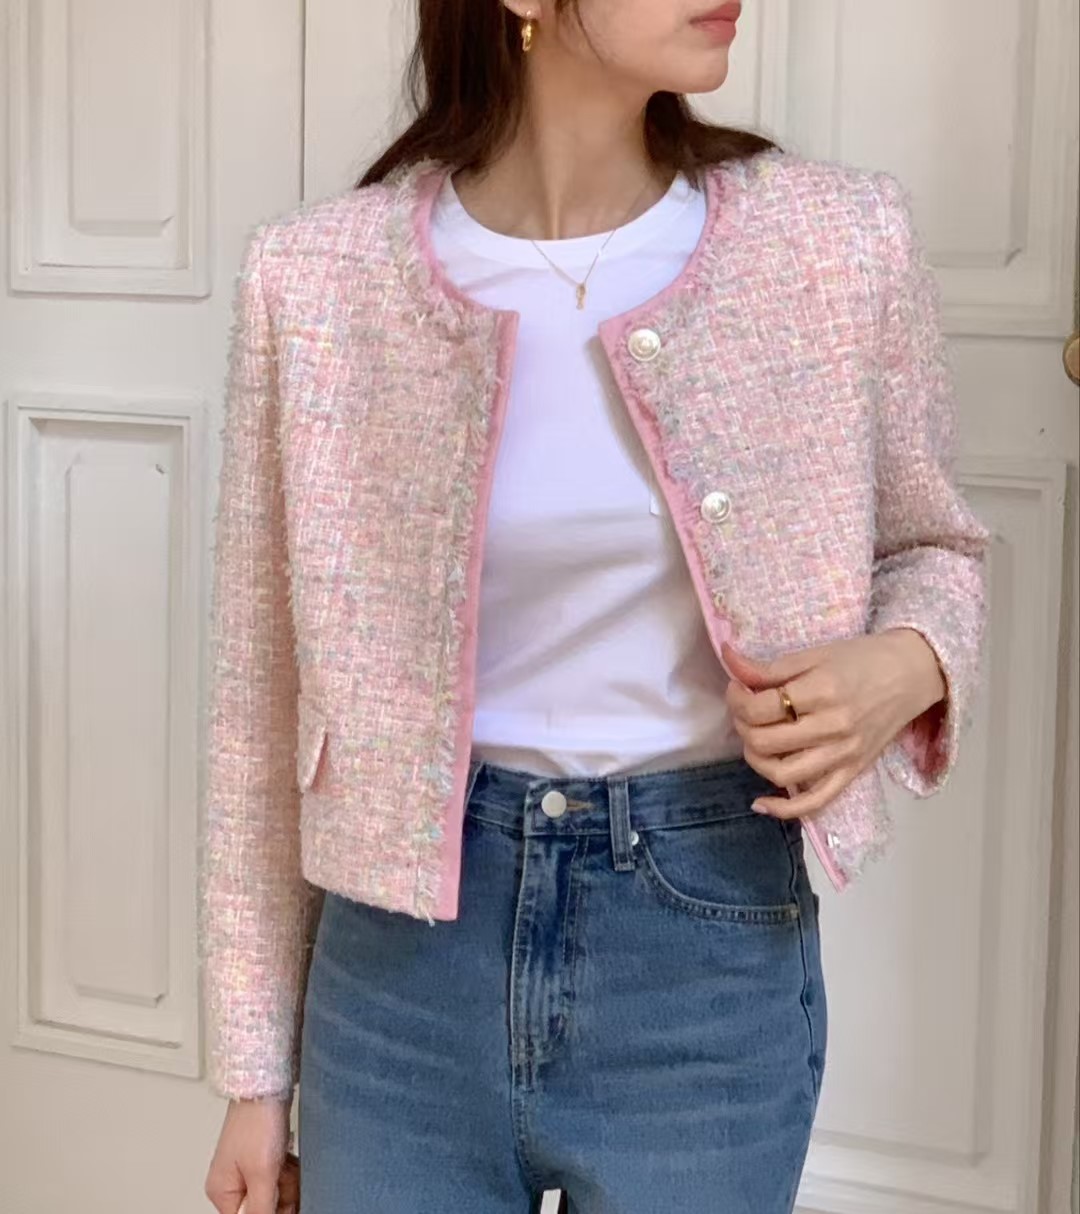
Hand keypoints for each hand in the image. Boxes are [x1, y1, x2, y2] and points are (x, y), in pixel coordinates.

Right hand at [204, 1096, 299, 1213]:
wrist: (267, 1082)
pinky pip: (279, 1174)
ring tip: (289, 1165)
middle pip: (263, 1206)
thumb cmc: (256, 1121)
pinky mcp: (263, 1153)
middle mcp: (232, 1180)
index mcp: (222, 1190)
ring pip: (275, 1190)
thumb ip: (261, 1210)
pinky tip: (290, 1158)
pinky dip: (288, 1169)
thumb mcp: (261, 1174)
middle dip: (281, 1196)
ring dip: (287, 1181)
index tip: (283, 1204)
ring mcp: (248, 1166)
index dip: (270, 1213)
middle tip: (286, 1178)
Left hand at [722, 629, 945, 817]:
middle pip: (764, 742)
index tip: (737, 688)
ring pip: (781, 774)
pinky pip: (814, 802)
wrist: (911, 675)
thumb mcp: (814, 655)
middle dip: (743, 726)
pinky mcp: (852, 773)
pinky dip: (783, 809)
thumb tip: (729, 661)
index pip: (760, 708)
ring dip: (755, 759)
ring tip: (756, 738)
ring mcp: (843, 755)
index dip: (737, 698)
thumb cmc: (862, 660)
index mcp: (822, 691)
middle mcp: (833, 727)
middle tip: (746, 710)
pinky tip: (760, 802)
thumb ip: (768, 667)